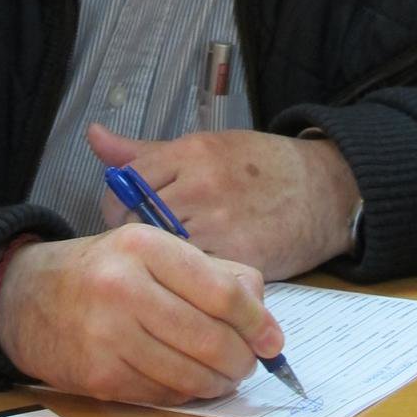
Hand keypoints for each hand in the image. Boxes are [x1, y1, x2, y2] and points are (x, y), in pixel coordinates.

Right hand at [0, 224, 281, 404]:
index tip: (273, 339)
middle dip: (241, 359)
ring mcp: (107, 335)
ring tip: (224, 374)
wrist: (27, 296)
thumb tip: (264, 318)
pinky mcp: (98, 376)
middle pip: (210, 339)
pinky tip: (188, 381)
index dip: (256, 322)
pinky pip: (162, 394)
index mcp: (144, 244)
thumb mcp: (153, 246)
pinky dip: (185, 394)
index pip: (220, 291)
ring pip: (189, 375)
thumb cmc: (104, 268)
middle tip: (249, 362)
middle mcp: (123, 286)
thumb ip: (213, 270)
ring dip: (218, 382)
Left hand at [88, 123, 359, 279]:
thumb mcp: (206, 146)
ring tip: (167, 263)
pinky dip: (191, 280)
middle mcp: (202, 185)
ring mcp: (222, 224)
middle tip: (144, 247)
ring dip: (162, 262)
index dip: (116, 205)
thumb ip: (146, 152)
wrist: (322, 190)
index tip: (125, 216)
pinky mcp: (241, 258)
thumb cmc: (260, 167)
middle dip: (136, 238)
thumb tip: (94, 136)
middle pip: (139, 221)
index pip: (127, 181)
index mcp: (191, 152)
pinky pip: (197, 276)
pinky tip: (195, 276)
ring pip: (165, 252)